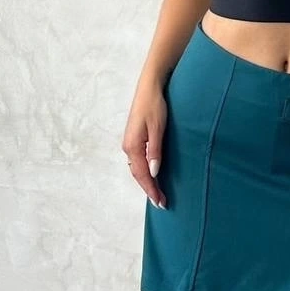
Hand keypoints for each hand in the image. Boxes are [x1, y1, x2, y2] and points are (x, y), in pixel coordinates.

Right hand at [121, 84, 168, 208]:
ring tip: (157, 194)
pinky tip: (151, 176)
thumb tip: (153, 173)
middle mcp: (128, 147)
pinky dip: (143, 172)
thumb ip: (155, 151)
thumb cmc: (154, 105)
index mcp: (132, 146)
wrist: (149, 87)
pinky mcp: (134, 139)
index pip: (141, 174)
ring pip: (136, 169)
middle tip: (161, 203)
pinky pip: (137, 161)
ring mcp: (129, 143)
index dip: (151, 189)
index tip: (160, 202)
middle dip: (149, 189)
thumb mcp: (158, 128)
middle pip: (137, 174)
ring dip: (146, 182)